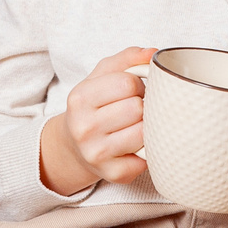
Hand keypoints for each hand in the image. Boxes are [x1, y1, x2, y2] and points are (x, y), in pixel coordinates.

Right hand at [38, 47, 158, 195]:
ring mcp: (97, 153)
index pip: (127, 83)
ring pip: (145, 132)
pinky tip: (133, 146)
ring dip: (146, 127)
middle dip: (142, 106)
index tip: (131, 91)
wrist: (74, 146)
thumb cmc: (94, 106)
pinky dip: (146, 150)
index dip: (137, 84)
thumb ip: (127, 59)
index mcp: (80, 98)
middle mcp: (84, 127)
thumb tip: (153, 53)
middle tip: (133, 110)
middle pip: (137, 108)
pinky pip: (147, 157)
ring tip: (134, 126)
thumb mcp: (102, 76)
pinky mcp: (114, 174)